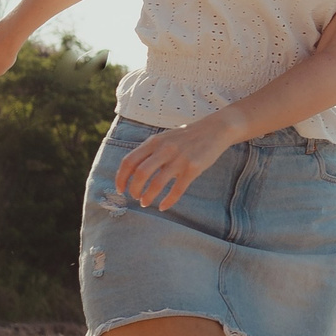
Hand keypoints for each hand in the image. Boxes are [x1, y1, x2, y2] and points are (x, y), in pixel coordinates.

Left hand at [113, 119, 236, 210]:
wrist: (215, 129)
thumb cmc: (187, 137)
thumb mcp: (165, 138)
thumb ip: (150, 151)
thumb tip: (134, 171)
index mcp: (154, 142)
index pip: (129, 161)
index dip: (121, 177)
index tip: (120, 188)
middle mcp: (164, 149)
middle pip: (140, 174)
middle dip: (134, 189)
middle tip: (134, 197)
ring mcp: (179, 159)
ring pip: (157, 183)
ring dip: (148, 196)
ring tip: (146, 202)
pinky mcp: (193, 168)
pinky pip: (177, 189)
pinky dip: (168, 201)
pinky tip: (163, 206)